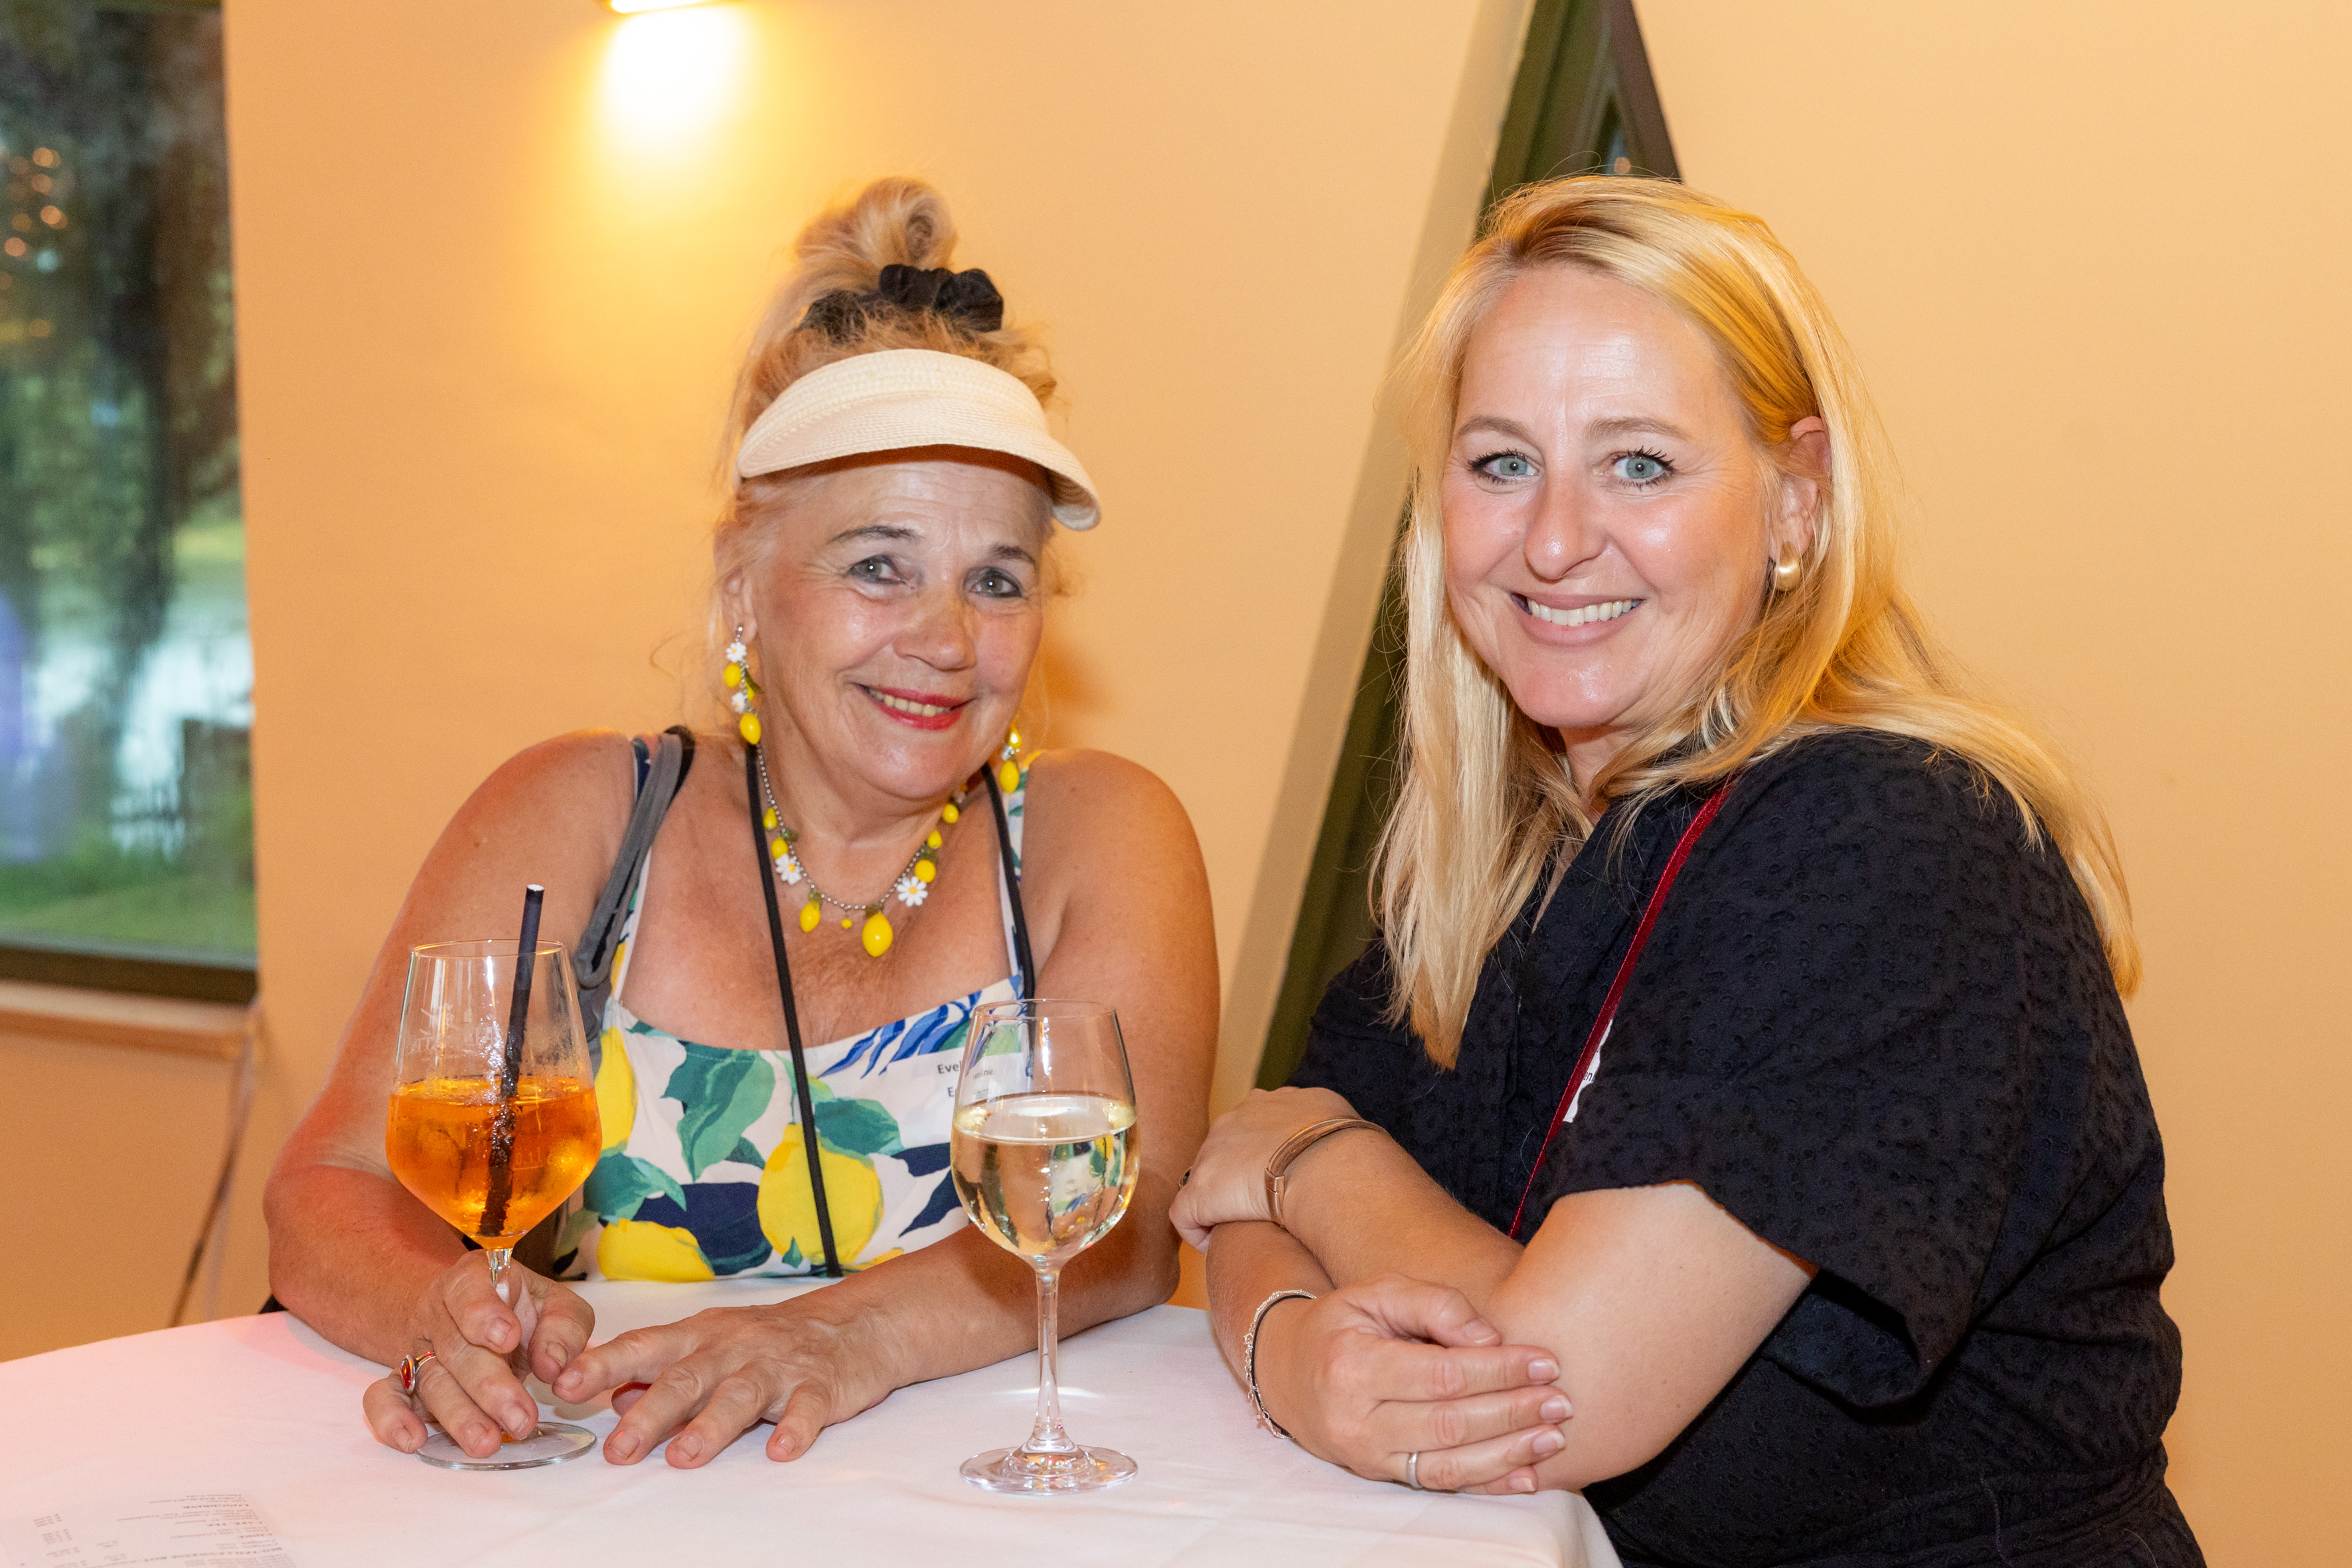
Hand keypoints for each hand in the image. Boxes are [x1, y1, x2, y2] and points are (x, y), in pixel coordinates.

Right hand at [360, 1254, 593, 1458]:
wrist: (482, 1320)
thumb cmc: (526, 1312)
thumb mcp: (558, 1307)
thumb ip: (564, 1330)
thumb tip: (553, 1368)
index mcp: (476, 1278)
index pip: (470, 1289)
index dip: (484, 1313)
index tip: (508, 1338)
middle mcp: (439, 1311)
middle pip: (457, 1348)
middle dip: (489, 1386)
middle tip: (520, 1418)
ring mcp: (418, 1348)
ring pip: (431, 1381)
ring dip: (458, 1416)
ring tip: (486, 1442)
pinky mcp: (403, 1383)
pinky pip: (384, 1397)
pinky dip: (391, 1420)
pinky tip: (413, 1440)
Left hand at [551, 1297, 903, 1466]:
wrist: (856, 1323)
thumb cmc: (771, 1340)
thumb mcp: (714, 1344)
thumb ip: (664, 1370)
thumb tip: (613, 1399)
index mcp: (701, 1335)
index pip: (643, 1345)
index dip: (602, 1363)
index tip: (563, 1384)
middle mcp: (734, 1347)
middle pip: (686, 1377)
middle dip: (649, 1414)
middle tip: (618, 1450)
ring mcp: (778, 1365)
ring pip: (740, 1394)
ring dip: (711, 1426)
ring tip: (684, 1457)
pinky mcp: (820, 1385)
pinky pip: (807, 1407)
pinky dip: (796, 1428)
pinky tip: (782, 1450)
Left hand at [1171, 1085, 1358, 1248]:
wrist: (1327, 1163)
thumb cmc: (1346, 1149)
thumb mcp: (1338, 1121)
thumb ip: (1328, 1129)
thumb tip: (1345, 1148)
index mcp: (1267, 1103)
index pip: (1252, 1126)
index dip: (1260, 1156)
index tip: (1275, 1178)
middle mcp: (1234, 1120)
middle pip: (1223, 1151)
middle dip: (1236, 1177)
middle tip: (1258, 1207)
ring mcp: (1212, 1154)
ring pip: (1204, 1181)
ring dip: (1220, 1205)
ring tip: (1241, 1229)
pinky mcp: (1200, 1191)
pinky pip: (1186, 1216)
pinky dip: (1199, 1232)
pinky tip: (1218, 1246)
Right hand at [1256, 1274, 1569, 1492]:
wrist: (1289, 1372)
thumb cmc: (1344, 1324)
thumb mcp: (1378, 1293)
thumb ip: (1434, 1304)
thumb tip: (1489, 1338)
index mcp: (1353, 1365)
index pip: (1440, 1374)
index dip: (1498, 1370)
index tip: (1544, 1360)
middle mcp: (1356, 1419)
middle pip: (1449, 1423)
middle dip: (1512, 1412)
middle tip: (1561, 1400)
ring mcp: (1366, 1455)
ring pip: (1448, 1464)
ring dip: (1508, 1453)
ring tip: (1553, 1436)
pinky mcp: (1380, 1475)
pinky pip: (1440, 1484)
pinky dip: (1487, 1483)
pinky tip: (1526, 1475)